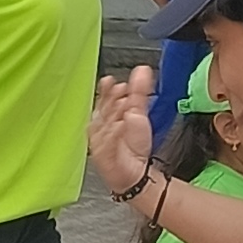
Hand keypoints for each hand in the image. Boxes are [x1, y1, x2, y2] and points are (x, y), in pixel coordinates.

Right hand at [88, 66, 155, 195]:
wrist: (133, 173)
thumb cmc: (131, 145)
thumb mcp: (138, 113)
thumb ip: (139, 91)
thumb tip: (142, 70)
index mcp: (105, 115)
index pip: (104, 98)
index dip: (107, 90)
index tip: (112, 82)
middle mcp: (100, 126)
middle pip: (103, 109)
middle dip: (111, 99)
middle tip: (121, 90)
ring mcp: (100, 141)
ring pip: (106, 124)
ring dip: (113, 113)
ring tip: (124, 103)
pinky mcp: (104, 155)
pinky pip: (108, 142)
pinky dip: (114, 133)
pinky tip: (121, 124)